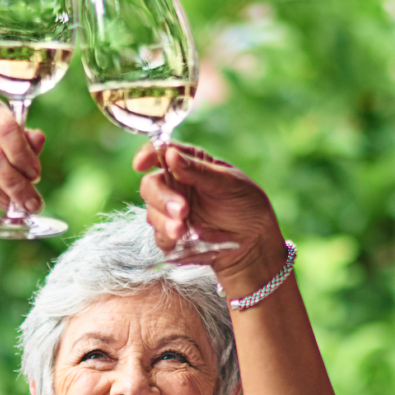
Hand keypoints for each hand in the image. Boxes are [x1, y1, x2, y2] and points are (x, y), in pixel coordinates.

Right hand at [0, 100, 44, 229]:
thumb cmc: (0, 148)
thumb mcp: (18, 141)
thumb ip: (28, 141)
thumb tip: (38, 138)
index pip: (6, 129)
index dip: (23, 155)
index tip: (35, 173)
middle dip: (17, 182)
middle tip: (33, 198)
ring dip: (9, 195)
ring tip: (26, 204)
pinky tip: (9, 203)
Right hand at [134, 142, 286, 293]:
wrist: (254, 242)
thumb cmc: (245, 204)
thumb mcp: (227, 183)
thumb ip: (198, 171)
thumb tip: (170, 154)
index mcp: (189, 163)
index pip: (161, 152)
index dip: (148, 155)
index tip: (141, 164)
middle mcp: (176, 185)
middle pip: (150, 185)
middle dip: (161, 198)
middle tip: (181, 209)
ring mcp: (172, 211)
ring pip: (151, 212)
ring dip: (164, 220)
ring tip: (183, 229)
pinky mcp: (172, 234)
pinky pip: (159, 235)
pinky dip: (167, 237)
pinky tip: (182, 239)